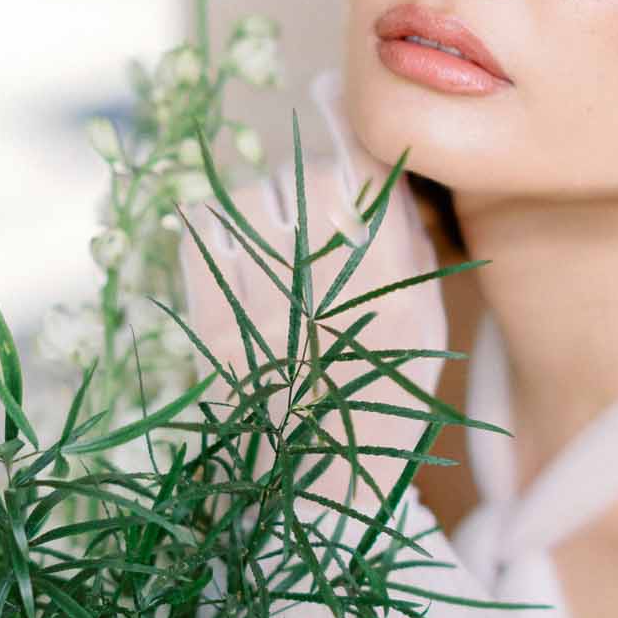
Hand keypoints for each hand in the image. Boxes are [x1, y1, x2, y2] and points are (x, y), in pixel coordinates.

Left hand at [175, 69, 447, 494]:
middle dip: (305, 192)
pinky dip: (207, 230)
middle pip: (308, 176)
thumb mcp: (420, 325)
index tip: (335, 121)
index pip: (369, 165)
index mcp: (394, 281)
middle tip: (307, 239)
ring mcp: (266, 295)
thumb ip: (406, 242)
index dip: (350, 138)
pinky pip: (197, 226)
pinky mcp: (210, 316)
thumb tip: (379, 167)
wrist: (316, 495)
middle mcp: (332, 278)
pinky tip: (225, 261)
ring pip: (251, 194)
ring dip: (258, 210)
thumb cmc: (376, 409)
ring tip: (267, 256)